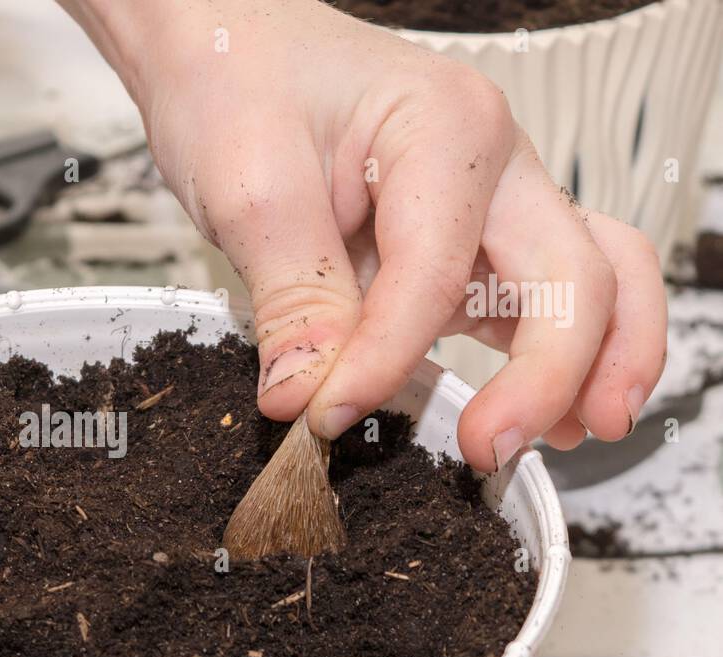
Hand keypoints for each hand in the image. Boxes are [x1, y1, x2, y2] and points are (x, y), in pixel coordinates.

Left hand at [61, 0, 666, 471]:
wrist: (225, 44)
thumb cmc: (240, 79)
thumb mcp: (249, 188)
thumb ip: (291, 299)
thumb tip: (308, 394)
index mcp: (445, 126)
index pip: (436, 272)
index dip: (386, 358)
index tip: (327, 414)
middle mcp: (493, 161)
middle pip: (572, 272)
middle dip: (548, 371)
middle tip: (489, 447)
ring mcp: (491, 202)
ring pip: (592, 280)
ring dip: (597, 362)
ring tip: (573, 434)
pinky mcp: (471, 241)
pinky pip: (547, 295)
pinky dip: (562, 353)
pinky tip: (550, 410)